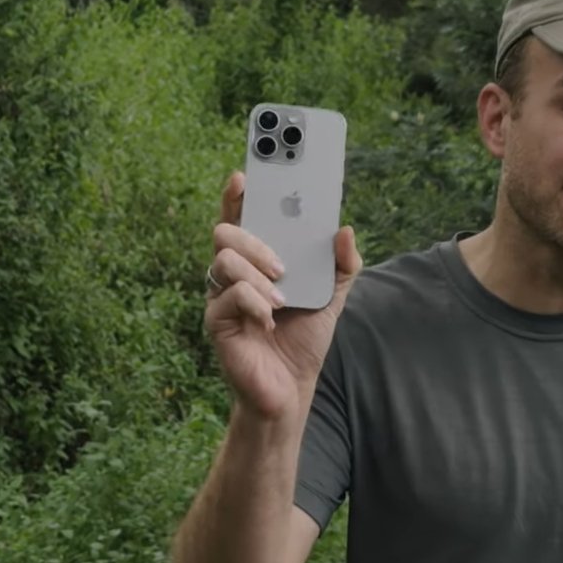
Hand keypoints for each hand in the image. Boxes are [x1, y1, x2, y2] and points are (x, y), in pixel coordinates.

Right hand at [203, 171, 362, 421]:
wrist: (292, 388)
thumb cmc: (304, 338)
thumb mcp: (332, 296)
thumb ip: (341, 264)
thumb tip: (345, 230)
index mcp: (257, 259)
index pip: (242, 218)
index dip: (237, 194)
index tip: (243, 175)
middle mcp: (234, 273)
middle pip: (226, 232)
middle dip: (254, 239)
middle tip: (282, 263)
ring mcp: (222, 295)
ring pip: (224, 260)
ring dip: (257, 273)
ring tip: (281, 296)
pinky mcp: (217, 321)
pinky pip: (228, 296)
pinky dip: (254, 303)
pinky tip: (269, 319)